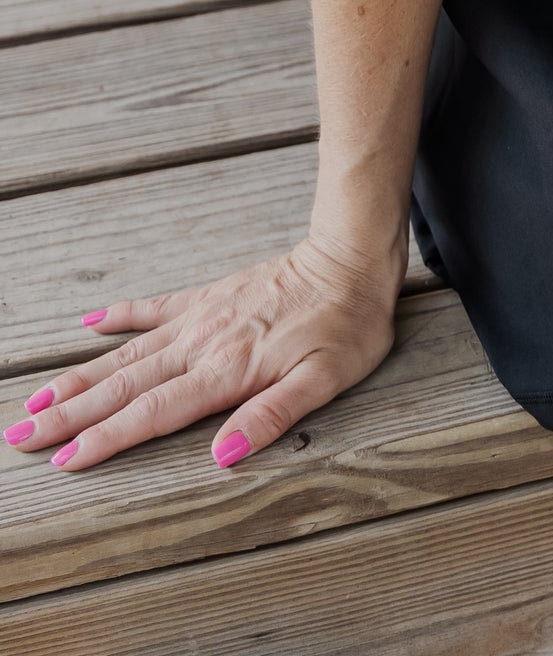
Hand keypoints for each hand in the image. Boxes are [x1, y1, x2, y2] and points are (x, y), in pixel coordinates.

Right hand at [2, 231, 404, 473]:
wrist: (352, 257)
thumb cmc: (347, 325)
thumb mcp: (327, 379)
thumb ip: (273, 415)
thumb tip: (223, 454)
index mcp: (227, 370)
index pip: (153, 413)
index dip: (106, 439)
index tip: (64, 460)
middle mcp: (204, 343)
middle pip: (125, 385)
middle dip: (70, 413)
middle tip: (21, 434)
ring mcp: (202, 317)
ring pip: (129, 352)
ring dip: (81, 375)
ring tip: (39, 397)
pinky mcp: (209, 296)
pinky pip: (156, 306)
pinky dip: (121, 315)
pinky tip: (90, 323)